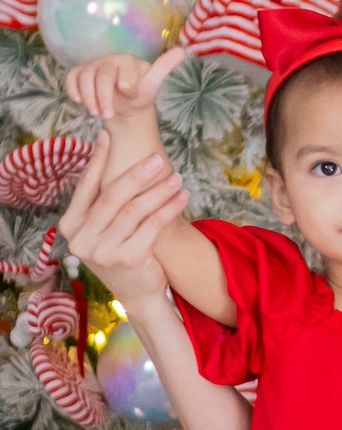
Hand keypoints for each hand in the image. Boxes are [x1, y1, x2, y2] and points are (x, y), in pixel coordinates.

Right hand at [59, 132, 187, 305]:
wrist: (139, 294)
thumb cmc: (122, 253)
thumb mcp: (104, 228)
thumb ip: (102, 201)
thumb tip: (104, 149)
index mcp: (71, 226)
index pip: (86, 187)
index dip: (98, 160)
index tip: (107, 135)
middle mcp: (82, 239)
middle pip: (112, 197)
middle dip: (136, 174)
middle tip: (157, 157)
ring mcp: (103, 252)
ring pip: (134, 211)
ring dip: (158, 191)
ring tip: (176, 177)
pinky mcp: (128, 260)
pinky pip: (152, 227)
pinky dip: (168, 210)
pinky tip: (182, 198)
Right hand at [66, 47, 187, 120]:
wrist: (123, 102)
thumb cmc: (138, 93)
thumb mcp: (152, 84)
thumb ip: (163, 68)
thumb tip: (183, 51)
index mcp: (128, 61)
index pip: (123, 72)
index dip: (126, 86)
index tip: (130, 95)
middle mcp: (109, 59)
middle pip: (102, 76)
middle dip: (104, 98)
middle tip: (108, 115)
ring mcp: (93, 65)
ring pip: (84, 78)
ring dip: (89, 98)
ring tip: (98, 113)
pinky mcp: (80, 73)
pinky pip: (71, 78)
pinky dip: (73, 90)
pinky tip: (79, 102)